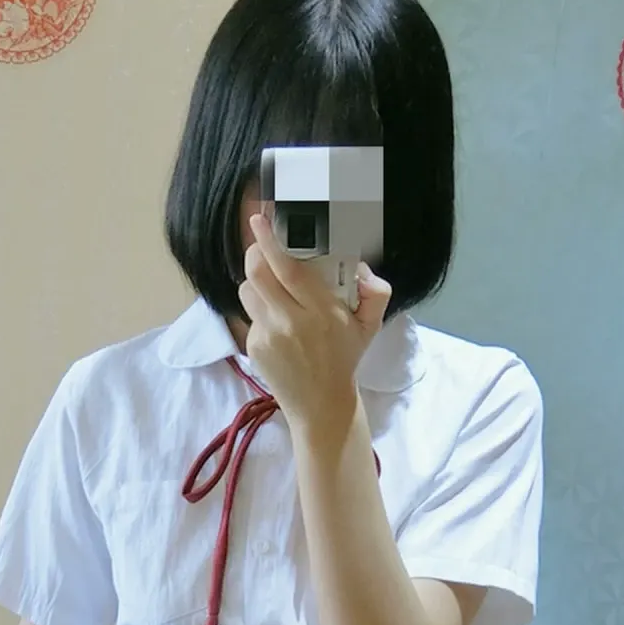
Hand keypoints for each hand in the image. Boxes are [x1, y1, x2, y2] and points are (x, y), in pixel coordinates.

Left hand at [239, 210, 391, 438]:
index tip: (260, 219)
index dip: (269, 240)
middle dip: (255, 252)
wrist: (321, 405)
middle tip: (263, 247)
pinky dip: (260, 310)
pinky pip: (250, 315)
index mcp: (321, 311)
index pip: (286, 267)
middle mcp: (290, 321)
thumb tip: (363, 269)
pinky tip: (276, 321)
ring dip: (256, 282)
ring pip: (248, 290)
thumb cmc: (344, 358)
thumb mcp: (369, 325)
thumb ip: (376, 292)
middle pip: (256, 273)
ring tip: (273, 289)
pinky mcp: (253, 347)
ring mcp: (268, 335)